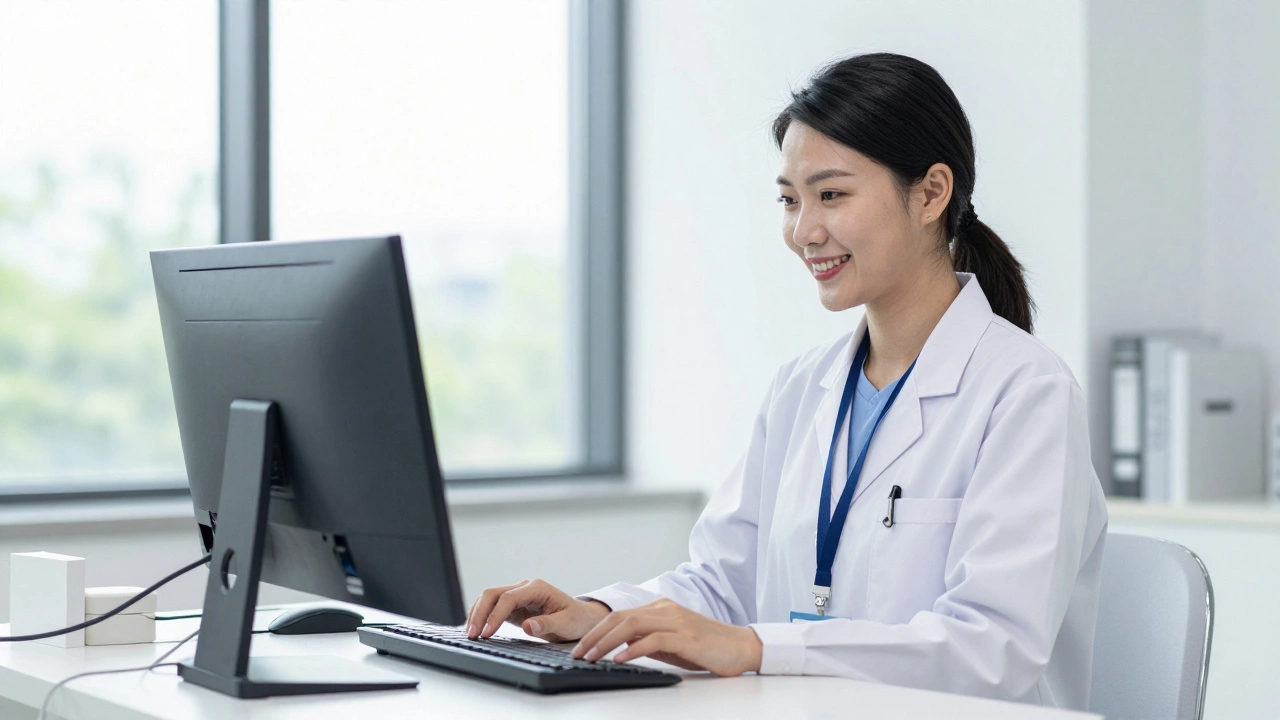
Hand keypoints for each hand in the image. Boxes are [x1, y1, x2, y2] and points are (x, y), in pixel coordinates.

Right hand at [466, 579, 609, 642]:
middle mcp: (525, 588)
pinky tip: (476, 628)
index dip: (495, 615)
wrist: (581, 618)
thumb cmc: (577, 620)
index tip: (487, 633)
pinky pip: (493, 607)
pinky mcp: (514, 606)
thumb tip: (527, 626)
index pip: (508, 598)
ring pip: (489, 598)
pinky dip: (482, 616)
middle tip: (472, 635)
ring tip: (471, 634)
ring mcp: (518, 595)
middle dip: (480, 613)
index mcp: (537, 588)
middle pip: (493, 594)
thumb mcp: (567, 624)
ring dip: (477, 614)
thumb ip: (548, 624)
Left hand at [570, 598, 761, 676]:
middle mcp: (665, 610)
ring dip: (607, 642)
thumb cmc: (707, 648)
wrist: (742, 647)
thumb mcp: (671, 644)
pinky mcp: (687, 637)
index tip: (580, 647)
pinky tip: (619, 659)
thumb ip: (648, 641)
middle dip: (594, 636)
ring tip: (591, 657)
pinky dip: (633, 649)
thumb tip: (620, 648)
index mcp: (661, 608)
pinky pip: (653, 640)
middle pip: (620, 618)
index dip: (597, 631)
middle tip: (577, 653)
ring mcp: (676, 621)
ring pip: (632, 626)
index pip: (620, 615)